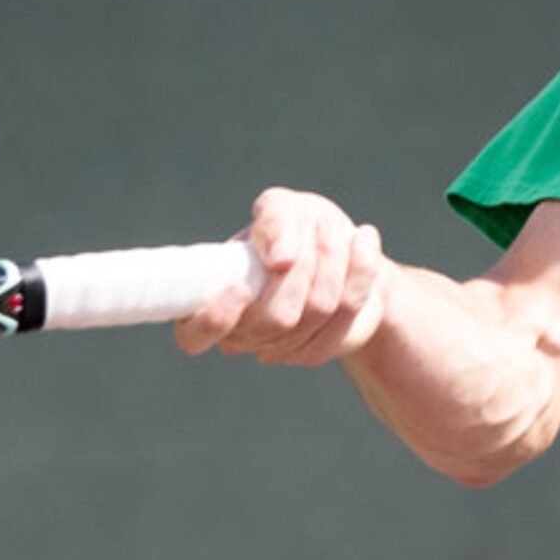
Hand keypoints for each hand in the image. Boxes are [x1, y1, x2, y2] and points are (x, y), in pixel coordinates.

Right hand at [174, 188, 388, 366]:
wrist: (340, 246)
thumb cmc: (295, 227)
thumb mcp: (280, 209)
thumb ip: (273, 221)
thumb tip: (280, 259)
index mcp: (208, 300)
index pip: (194, 336)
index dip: (215, 319)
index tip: (240, 286)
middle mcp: (241, 333)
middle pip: (274, 319)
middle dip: (303, 267)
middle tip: (317, 226)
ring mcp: (279, 349)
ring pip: (315, 313)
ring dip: (333, 263)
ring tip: (335, 228)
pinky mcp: (317, 350)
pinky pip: (346, 313)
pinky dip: (360, 270)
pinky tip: (365, 239)